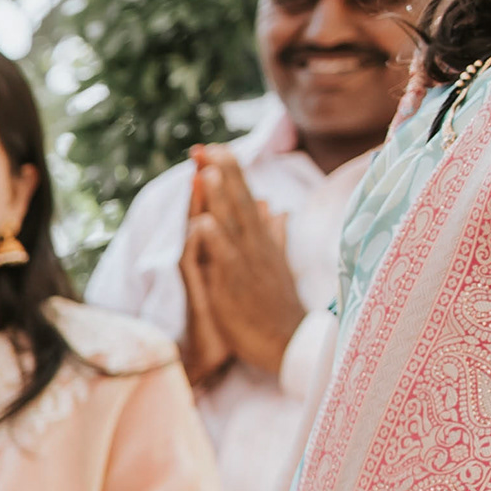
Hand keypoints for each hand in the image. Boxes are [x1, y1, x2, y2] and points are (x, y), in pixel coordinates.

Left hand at [183, 148, 304, 381]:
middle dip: (222, 173)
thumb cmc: (276, 306)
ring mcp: (246, 265)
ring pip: (231, 225)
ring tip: (207, 170)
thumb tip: (273, 207)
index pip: (244, 199)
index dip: (230, 173)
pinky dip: (214, 241)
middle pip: (238, 203)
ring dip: (220, 198)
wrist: (288, 344)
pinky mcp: (236, 288)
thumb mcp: (275, 264)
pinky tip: (202, 223)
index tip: (213, 148)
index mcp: (261, 241)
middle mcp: (256, 247)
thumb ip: (272, 233)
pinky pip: (224, 261)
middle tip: (205, 146)